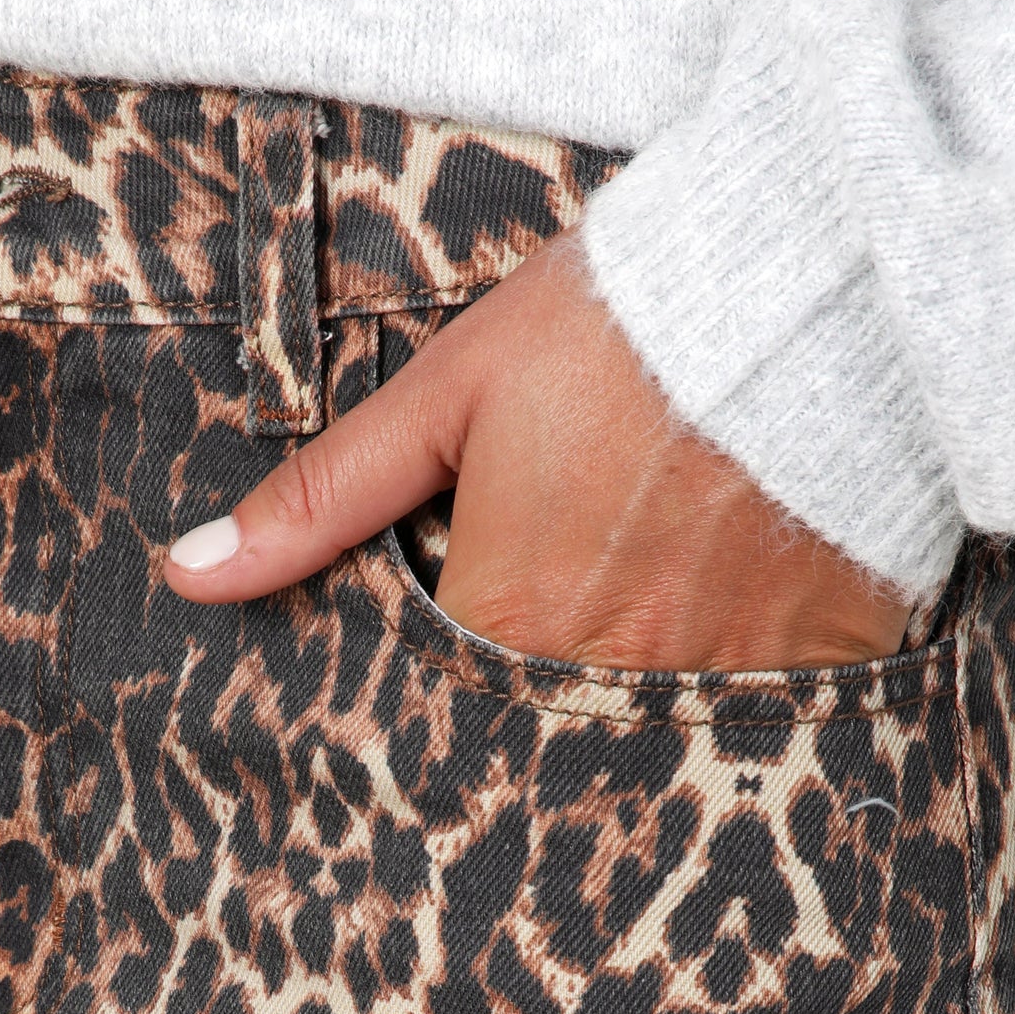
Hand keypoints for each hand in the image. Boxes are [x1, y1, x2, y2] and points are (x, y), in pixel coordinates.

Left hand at [164, 233, 909, 670]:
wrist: (818, 274)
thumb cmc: (616, 324)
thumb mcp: (447, 393)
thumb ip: (322, 500)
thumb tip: (191, 577)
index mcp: (513, 622)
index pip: (440, 715)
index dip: (436, 692)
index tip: (449, 660)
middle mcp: (616, 674)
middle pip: (544, 739)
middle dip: (530, 710)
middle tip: (554, 626)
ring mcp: (727, 677)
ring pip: (649, 736)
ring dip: (629, 694)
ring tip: (639, 618)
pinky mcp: (824, 657)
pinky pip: (762, 712)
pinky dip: (736, 677)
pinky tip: (730, 616)